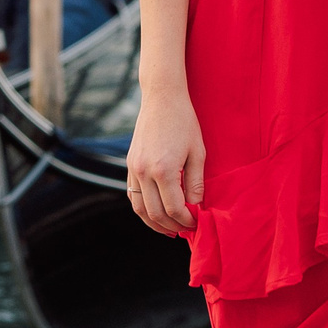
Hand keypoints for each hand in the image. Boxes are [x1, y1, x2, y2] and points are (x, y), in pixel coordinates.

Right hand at [126, 89, 205, 236]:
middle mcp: (144, 172)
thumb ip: (195, 183)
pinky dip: (143, 209)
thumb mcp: (198, 153)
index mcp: (164, 170)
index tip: (197, 223)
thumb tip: (196, 208)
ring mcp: (133, 168)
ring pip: (139, 208)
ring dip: (155, 223)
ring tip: (170, 229)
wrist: (162, 98)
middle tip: (187, 230)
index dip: (187, 221)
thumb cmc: (184, 122)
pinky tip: (156, 213)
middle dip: (173, 226)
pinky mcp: (129, 164)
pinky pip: (132, 195)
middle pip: (156, 213)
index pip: (174, 209)